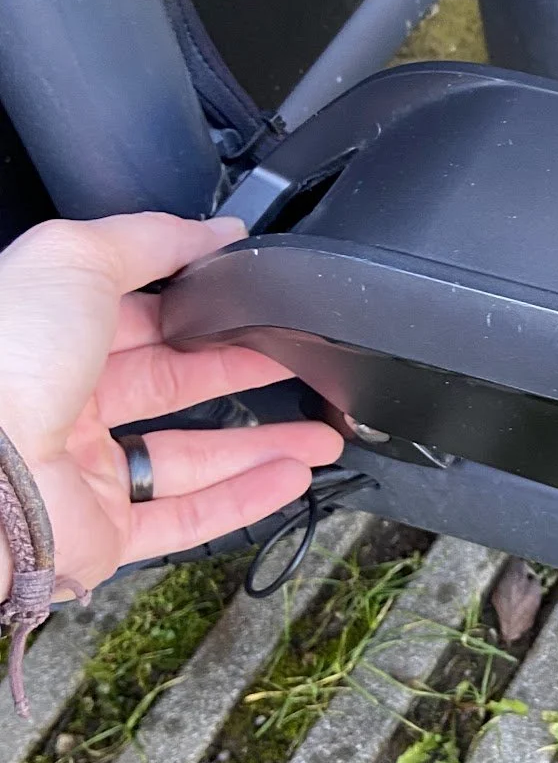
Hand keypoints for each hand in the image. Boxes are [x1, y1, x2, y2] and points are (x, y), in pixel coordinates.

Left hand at [0, 212, 342, 596]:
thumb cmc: (8, 358)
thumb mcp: (77, 257)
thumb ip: (152, 237)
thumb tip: (214, 229)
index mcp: (49, 334)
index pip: (139, 314)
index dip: (201, 305)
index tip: (255, 295)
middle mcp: (64, 403)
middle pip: (173, 383)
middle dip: (243, 370)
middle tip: (299, 358)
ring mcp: (83, 471)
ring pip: (189, 457)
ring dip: (262, 444)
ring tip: (321, 434)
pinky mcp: (102, 532)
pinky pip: (184, 517)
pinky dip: (244, 499)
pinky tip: (290, 476)